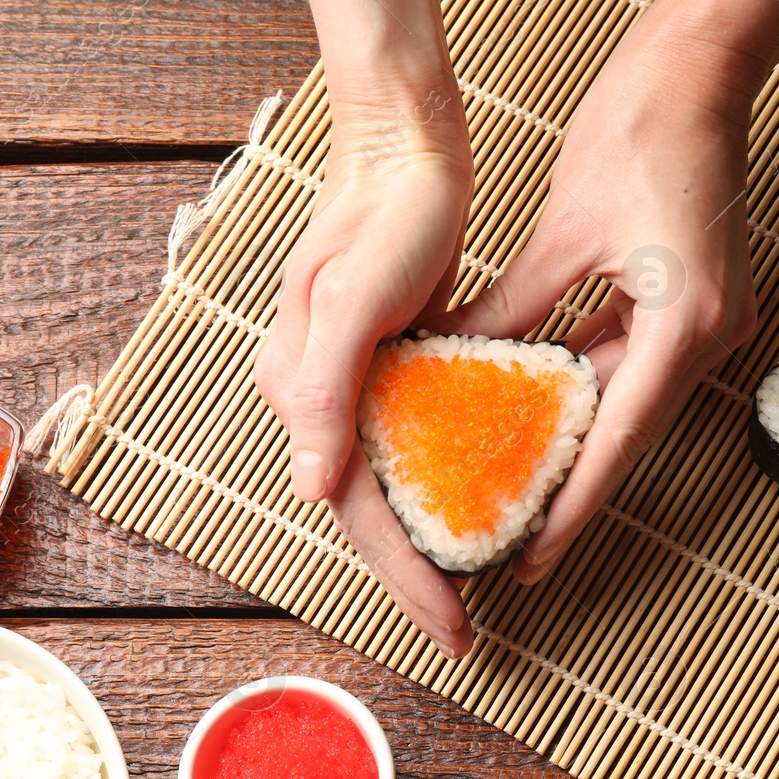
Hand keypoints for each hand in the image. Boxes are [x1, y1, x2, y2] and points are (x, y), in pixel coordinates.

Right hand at [254, 140, 476, 655]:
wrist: (403, 146)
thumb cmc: (385, 213)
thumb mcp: (354, 297)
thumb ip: (325, 392)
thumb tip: (314, 489)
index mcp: (304, 392)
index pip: (358, 510)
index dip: (404, 575)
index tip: (452, 627)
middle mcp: (319, 400)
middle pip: (370, 512)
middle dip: (414, 577)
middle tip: (463, 632)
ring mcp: (352, 386)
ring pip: (388, 486)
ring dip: (425, 539)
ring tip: (469, 588)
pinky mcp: (388, 366)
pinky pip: (410, 446)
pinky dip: (438, 486)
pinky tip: (473, 506)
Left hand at [432, 28, 757, 585]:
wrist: (702, 69)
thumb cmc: (643, 130)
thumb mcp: (563, 233)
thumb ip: (517, 309)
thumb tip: (458, 360)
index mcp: (685, 325)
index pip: (619, 440)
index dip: (573, 506)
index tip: (533, 557)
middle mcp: (709, 335)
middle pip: (627, 431)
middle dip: (569, 484)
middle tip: (513, 538)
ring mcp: (707, 320)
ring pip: (627, 399)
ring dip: (575, 438)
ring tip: (516, 488)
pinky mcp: (692, 302)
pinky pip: (634, 361)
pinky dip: (586, 384)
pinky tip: (538, 412)